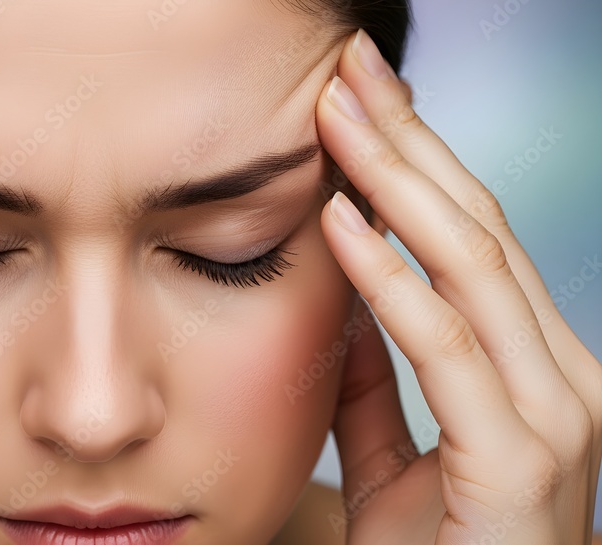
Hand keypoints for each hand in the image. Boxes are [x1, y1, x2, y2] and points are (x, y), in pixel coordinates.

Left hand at [317, 29, 601, 543]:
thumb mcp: (393, 460)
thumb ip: (379, 383)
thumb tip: (349, 298)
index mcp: (536, 367)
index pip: (474, 238)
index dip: (417, 162)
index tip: (359, 103)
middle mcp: (562, 373)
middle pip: (478, 226)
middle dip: (410, 141)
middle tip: (349, 70)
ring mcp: (555, 411)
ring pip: (470, 263)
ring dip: (394, 179)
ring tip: (335, 115)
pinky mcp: (520, 455)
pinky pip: (442, 343)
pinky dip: (386, 275)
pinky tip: (338, 219)